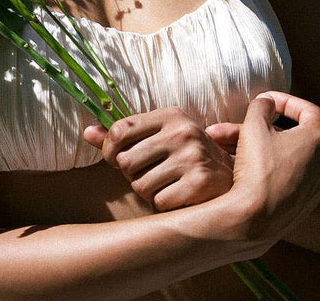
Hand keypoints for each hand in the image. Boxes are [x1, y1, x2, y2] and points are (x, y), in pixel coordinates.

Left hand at [83, 107, 233, 210]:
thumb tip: (86, 133)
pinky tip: (177, 196)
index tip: (115, 159)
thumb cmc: (184, 155)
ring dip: (147, 191)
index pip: (120, 130)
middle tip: (147, 173)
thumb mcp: (157, 136)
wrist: (233, 176)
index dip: (109, 149)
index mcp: (169, 115)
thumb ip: (121, 135)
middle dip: (131, 173)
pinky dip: (163, 204)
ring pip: (140, 185)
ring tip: (164, 183)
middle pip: (126, 161)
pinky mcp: (200, 184)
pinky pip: (159, 202)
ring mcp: (193, 157)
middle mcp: (182, 132)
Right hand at [228, 92, 319, 245]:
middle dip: (256, 128)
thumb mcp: (254, 126)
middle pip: (288, 135)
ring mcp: (313, 184)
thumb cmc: (259, 167)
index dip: (284, 100)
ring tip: (221, 146)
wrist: (258, 219)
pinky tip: (238, 167)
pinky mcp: (302, 202)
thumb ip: (261, 106)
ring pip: (280, 155)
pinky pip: (283, 176)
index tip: (265, 100)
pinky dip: (263, 166)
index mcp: (317, 139)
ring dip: (254, 147)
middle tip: (236, 126)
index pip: (307, 109)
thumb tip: (266, 102)